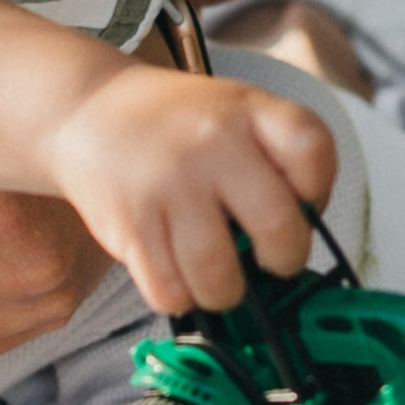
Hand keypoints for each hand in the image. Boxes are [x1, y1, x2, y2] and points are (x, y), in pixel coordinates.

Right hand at [41, 59, 335, 317]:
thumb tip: (296, 244)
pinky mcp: (131, 224)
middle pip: (280, 228)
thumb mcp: (233, 110)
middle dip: (283, 260)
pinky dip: (179, 294)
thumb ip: (273, 160)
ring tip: (218, 273)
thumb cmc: (173, 124)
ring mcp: (169, 185)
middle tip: (269, 259)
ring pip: (221, 277)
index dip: (318, 190)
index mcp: (248, 110)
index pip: (313, 151)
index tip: (302, 201)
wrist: (86, 110)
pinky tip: (176, 269)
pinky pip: (171, 292)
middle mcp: (211, 143)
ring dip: (226, 290)